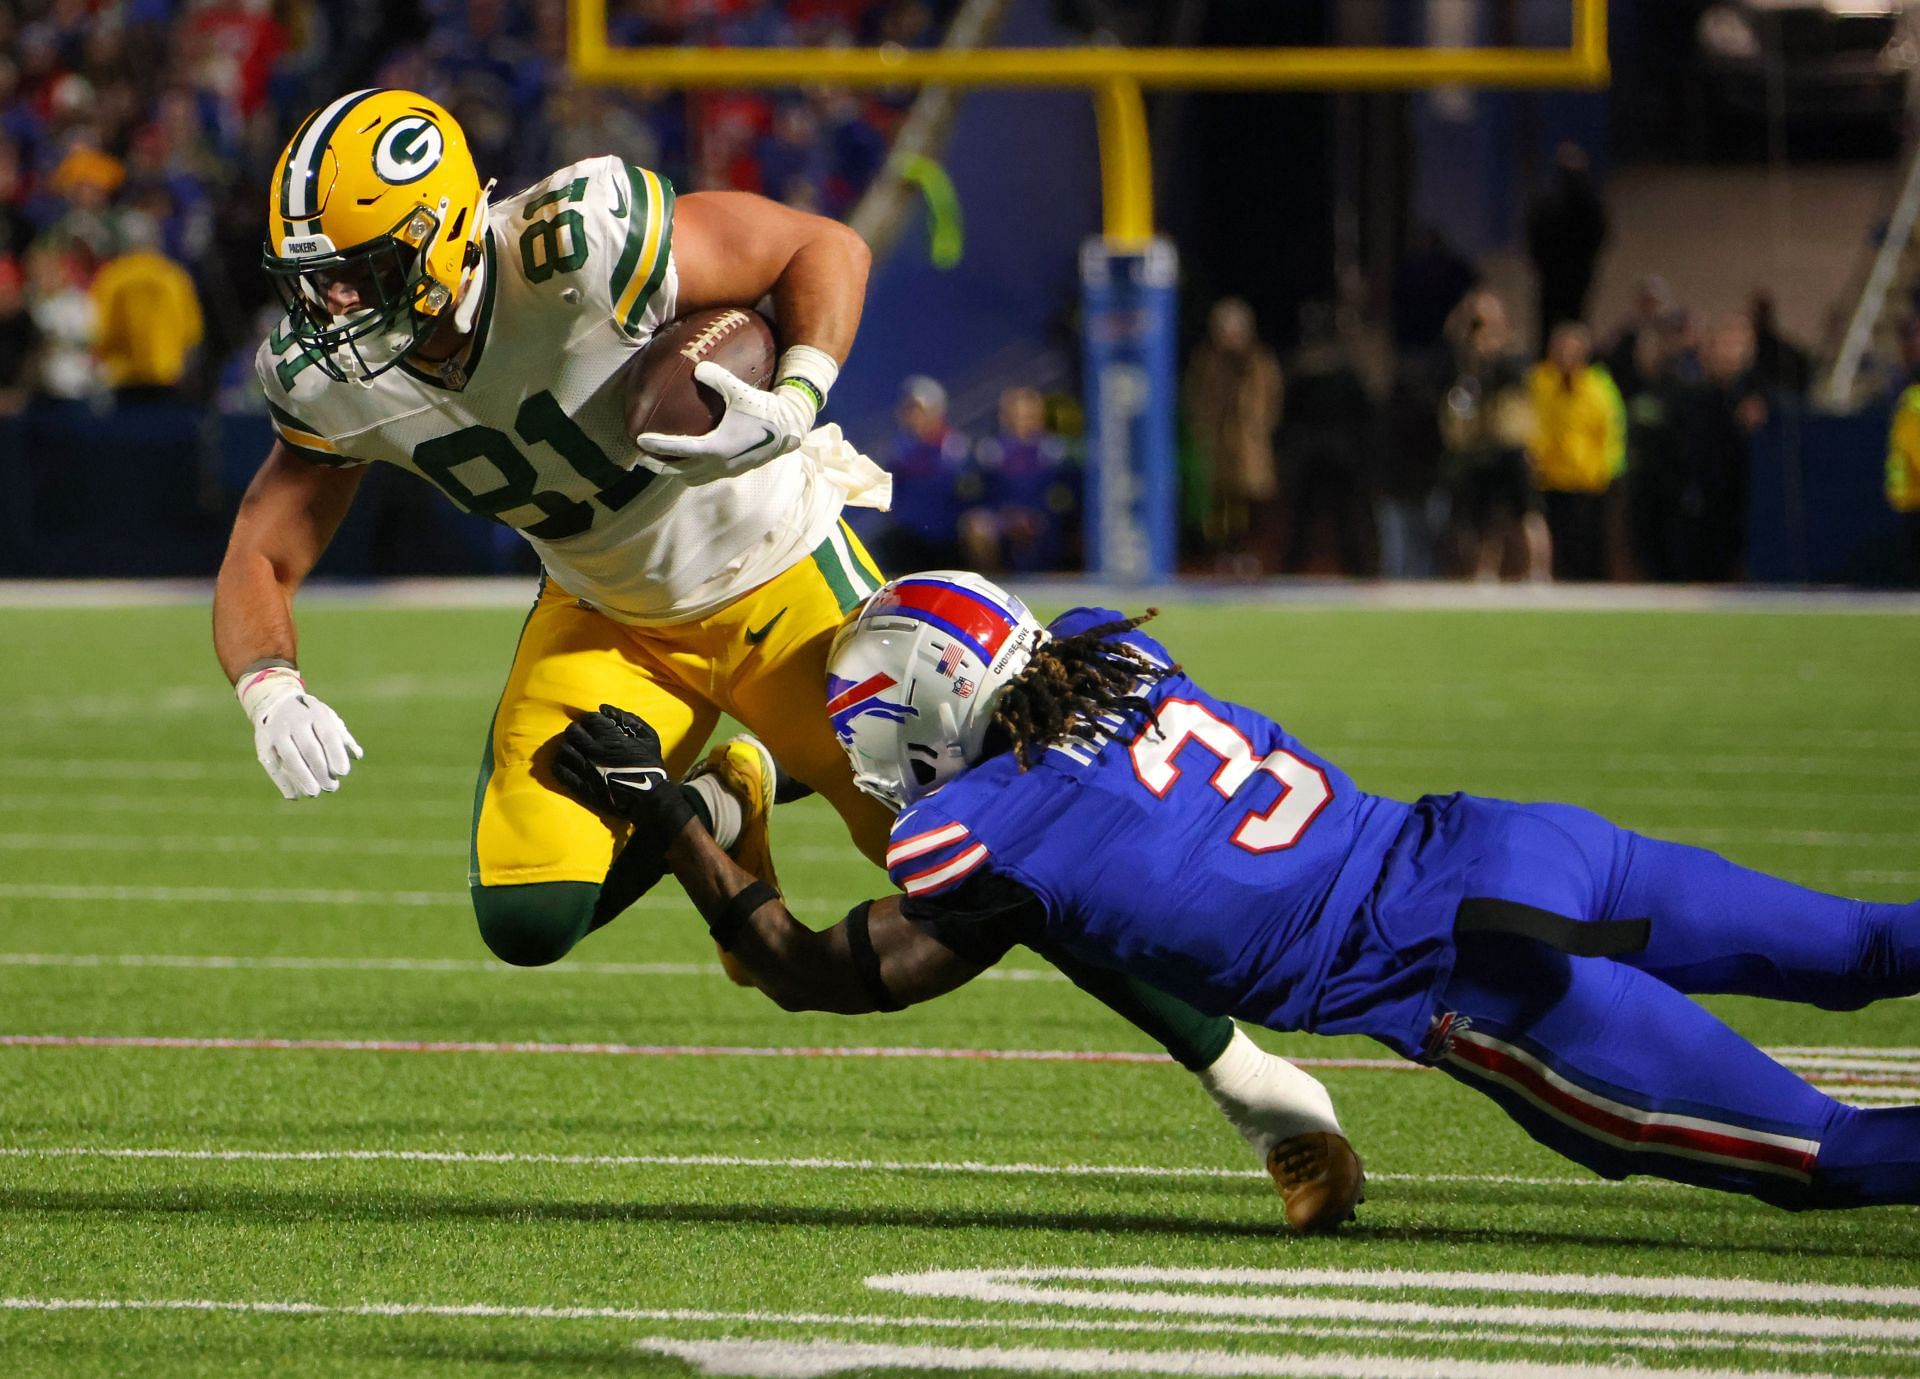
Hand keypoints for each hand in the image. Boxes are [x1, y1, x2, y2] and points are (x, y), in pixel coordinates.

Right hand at [238, 667, 362, 799]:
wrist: (275, 702)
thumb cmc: (310, 717)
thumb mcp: (328, 720)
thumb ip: (343, 737)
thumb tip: (357, 756)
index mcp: (316, 713)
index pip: (328, 735)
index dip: (336, 754)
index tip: (343, 773)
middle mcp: (295, 721)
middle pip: (310, 749)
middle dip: (321, 770)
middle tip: (332, 787)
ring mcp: (276, 731)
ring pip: (290, 757)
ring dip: (303, 777)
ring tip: (314, 793)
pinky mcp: (263, 743)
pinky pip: (272, 765)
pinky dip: (283, 782)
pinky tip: (294, 796)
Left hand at [550, 704, 694, 833]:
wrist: (647, 797)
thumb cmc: (649, 765)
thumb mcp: (648, 736)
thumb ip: (627, 718)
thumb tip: (603, 708)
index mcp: (610, 738)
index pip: (589, 718)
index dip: (592, 720)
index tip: (597, 726)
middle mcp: (594, 751)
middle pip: (572, 731)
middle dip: (579, 730)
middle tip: (585, 735)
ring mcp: (584, 769)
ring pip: (564, 749)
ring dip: (570, 745)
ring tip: (577, 749)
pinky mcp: (579, 786)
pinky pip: (559, 770)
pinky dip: (561, 763)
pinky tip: (570, 763)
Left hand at [636, 361, 816, 485]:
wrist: (791, 429)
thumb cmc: (765, 409)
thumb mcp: (740, 391)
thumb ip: (718, 378)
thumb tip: (697, 367)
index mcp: (717, 448)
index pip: (679, 449)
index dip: (657, 446)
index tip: (638, 441)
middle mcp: (719, 464)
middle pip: (680, 472)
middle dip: (659, 467)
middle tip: (642, 457)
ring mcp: (727, 470)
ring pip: (693, 478)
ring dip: (676, 472)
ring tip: (663, 462)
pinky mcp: (735, 470)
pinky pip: (706, 476)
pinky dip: (693, 471)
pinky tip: (691, 459)